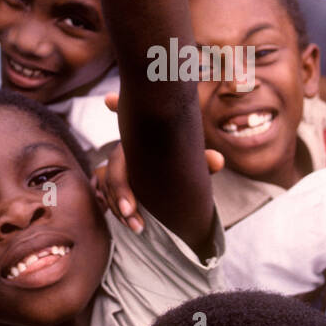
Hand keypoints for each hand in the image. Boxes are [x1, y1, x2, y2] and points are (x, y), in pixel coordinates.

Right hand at [92, 93, 223, 232]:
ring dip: (118, 204)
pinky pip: (108, 196)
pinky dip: (117, 211)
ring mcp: (118, 167)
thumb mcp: (193, 163)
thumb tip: (218, 160)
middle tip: (130, 211)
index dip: (117, 106)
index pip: (129, 121)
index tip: (109, 98)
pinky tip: (130, 224)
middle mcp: (127, 149)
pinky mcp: (115, 185)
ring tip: (136, 226)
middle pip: (114, 165)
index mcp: (144, 137)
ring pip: (107, 183)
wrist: (175, 186)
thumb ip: (203, 160)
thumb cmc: (183, 164)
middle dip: (119, 188)